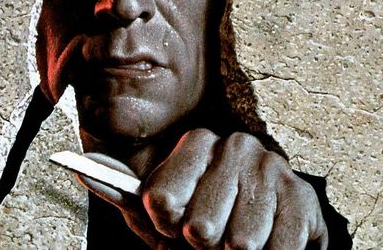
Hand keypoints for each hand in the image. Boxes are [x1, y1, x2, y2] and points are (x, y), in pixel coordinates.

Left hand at [80, 129, 327, 249]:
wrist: (263, 233)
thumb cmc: (203, 221)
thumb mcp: (158, 211)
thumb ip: (121, 190)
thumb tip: (79, 168)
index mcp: (197, 142)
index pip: (162, 200)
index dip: (166, 225)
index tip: (174, 223)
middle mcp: (235, 146)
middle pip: (201, 228)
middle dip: (203, 245)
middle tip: (211, 238)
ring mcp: (271, 168)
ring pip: (240, 244)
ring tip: (238, 240)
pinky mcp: (303, 196)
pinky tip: (266, 242)